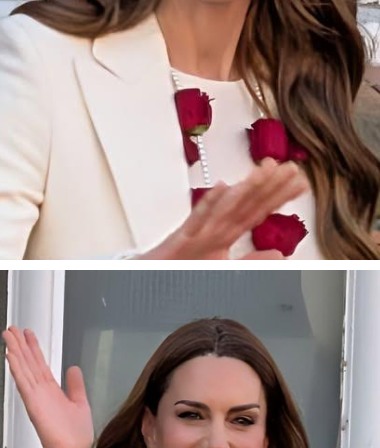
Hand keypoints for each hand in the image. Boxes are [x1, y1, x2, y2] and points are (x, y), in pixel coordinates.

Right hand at [3, 327, 92, 447]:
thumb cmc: (74, 435)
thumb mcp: (80, 403)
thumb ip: (75, 386)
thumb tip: (74, 368)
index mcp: (51, 390)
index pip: (39, 363)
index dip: (33, 348)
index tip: (27, 334)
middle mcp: (41, 390)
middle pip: (28, 362)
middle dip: (20, 344)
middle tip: (11, 328)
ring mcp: (35, 395)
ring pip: (23, 368)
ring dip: (15, 351)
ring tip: (8, 336)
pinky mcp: (33, 402)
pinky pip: (23, 381)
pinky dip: (17, 368)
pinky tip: (11, 356)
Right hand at [138, 160, 307, 259]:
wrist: (148, 280)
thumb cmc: (181, 270)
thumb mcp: (225, 268)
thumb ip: (252, 260)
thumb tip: (281, 253)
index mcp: (225, 234)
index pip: (257, 212)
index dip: (279, 197)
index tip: (299, 183)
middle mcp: (215, 229)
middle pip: (247, 204)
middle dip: (269, 185)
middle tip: (290, 168)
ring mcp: (200, 232)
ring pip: (228, 207)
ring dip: (247, 188)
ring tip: (265, 170)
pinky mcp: (183, 238)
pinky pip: (198, 218)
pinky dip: (210, 203)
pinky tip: (222, 188)